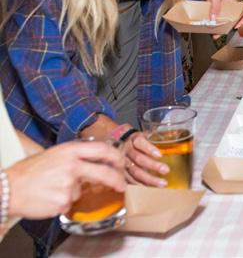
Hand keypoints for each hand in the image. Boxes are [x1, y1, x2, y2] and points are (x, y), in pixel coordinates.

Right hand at [5, 141, 125, 218]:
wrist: (8, 189)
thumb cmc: (28, 172)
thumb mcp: (54, 154)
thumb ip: (75, 156)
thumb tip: (96, 160)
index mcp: (70, 151)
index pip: (102, 149)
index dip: (116, 156)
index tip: (121, 162)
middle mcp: (72, 166)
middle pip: (104, 172)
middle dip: (117, 180)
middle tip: (121, 185)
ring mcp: (68, 184)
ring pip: (81, 191)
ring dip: (72, 192)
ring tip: (52, 188)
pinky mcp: (63, 201)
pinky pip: (70, 203)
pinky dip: (62, 202)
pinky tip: (48, 197)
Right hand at [121, 132, 169, 186]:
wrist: (118, 142)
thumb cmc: (137, 140)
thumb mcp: (145, 134)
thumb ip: (157, 138)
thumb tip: (178, 142)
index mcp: (134, 139)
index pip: (140, 143)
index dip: (149, 149)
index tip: (160, 155)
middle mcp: (126, 150)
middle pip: (139, 159)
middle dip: (153, 166)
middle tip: (166, 170)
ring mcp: (122, 162)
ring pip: (134, 172)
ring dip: (148, 179)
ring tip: (161, 184)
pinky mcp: (120, 172)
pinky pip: (129, 181)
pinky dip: (139, 185)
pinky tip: (149, 190)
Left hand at [203, 0, 242, 37]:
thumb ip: (215, 6)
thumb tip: (214, 18)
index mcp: (234, 4)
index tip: (237, 25)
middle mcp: (230, 10)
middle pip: (234, 21)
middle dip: (229, 29)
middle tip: (223, 32)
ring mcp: (224, 13)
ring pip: (226, 24)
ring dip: (221, 31)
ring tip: (216, 35)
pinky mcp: (217, 15)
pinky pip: (218, 24)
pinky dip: (215, 29)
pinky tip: (211, 32)